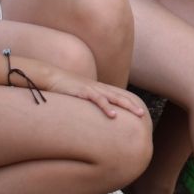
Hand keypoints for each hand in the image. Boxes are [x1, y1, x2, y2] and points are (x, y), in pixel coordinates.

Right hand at [32, 62, 151, 120]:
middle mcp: (98, 88)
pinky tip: (113, 115)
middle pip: (120, 96)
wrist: (51, 77)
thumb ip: (86, 102)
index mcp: (98, 89)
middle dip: (132, 105)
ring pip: (114, 98)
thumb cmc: (63, 88)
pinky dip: (107, 107)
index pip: (117, 96)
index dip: (128, 103)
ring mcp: (92, 89)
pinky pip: (98, 100)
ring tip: (137, 115)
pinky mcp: (83, 92)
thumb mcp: (78, 96)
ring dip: (127, 106)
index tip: (138, 112)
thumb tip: (90, 114)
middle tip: (143, 115)